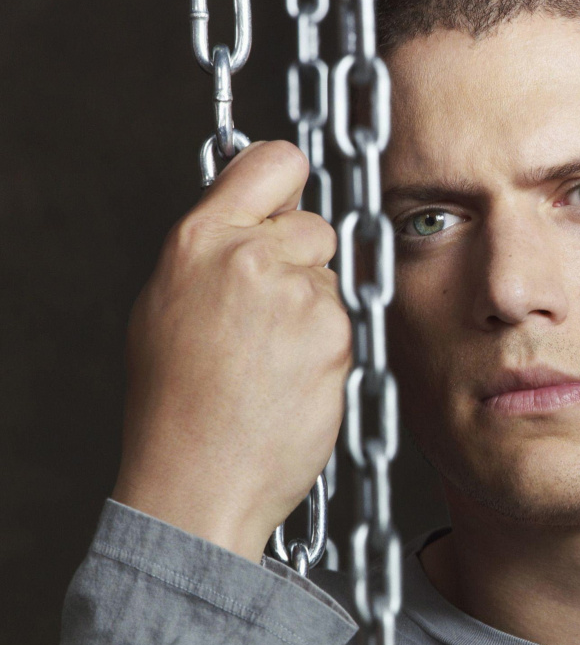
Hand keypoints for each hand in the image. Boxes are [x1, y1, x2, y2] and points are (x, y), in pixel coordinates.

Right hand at [111, 141, 349, 561]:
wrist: (198, 483)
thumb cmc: (176, 404)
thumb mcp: (168, 304)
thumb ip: (215, 248)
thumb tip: (258, 209)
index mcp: (198, 240)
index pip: (273, 161)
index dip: (287, 183)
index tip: (288, 200)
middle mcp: (250, 257)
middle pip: (315, 223)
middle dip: (302, 260)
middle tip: (266, 315)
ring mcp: (299, 296)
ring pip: (333, 277)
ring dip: (314, 308)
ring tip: (269, 359)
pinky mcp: (337, 335)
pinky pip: (347, 321)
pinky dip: (328, 347)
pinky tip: (291, 380)